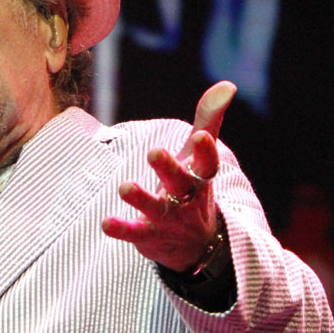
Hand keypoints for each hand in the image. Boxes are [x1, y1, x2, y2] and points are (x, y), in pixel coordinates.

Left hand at [101, 81, 236, 270]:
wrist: (199, 247)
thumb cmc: (194, 188)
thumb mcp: (200, 156)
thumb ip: (208, 120)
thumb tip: (227, 85)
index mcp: (200, 177)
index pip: (208, 164)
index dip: (206, 151)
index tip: (201, 136)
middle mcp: (187, 199)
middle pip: (180, 184)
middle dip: (169, 168)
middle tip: (154, 151)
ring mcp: (170, 220)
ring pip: (157, 209)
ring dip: (141, 199)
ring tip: (125, 187)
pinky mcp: (151, 237)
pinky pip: (136, 233)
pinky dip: (122, 229)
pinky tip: (106, 223)